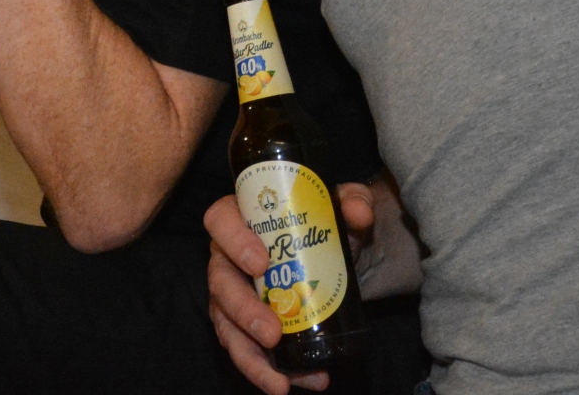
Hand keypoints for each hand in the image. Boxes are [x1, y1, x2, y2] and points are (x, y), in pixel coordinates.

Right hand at [203, 184, 375, 392]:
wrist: (334, 252)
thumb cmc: (324, 221)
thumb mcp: (341, 204)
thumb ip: (352, 201)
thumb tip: (359, 213)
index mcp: (242, 217)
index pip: (220, 220)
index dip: (234, 241)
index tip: (261, 264)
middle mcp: (227, 256)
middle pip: (220, 282)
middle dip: (244, 312)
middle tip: (272, 333)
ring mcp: (232, 294)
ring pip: (226, 325)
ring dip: (250, 356)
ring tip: (279, 381)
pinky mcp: (243, 325)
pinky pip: (246, 350)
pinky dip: (268, 371)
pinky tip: (295, 383)